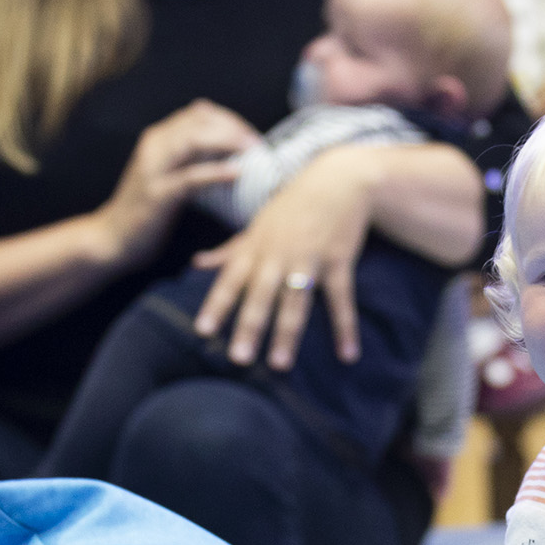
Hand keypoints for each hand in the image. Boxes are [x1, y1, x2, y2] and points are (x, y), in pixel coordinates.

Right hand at [95, 100, 256, 269]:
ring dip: (227, 142)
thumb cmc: (147, 209)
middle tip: (258, 143)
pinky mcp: (157, 194)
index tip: (251, 136)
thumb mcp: (168, 175)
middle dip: (233, 127)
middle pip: (199, 120)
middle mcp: (154, 146)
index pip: (198, 113)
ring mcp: (153, 168)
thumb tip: (227, 148)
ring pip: (193, 140)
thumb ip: (190, 158)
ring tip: (252, 151)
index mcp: (158, 138)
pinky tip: (237, 174)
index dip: (229, 119)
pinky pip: (190, 177)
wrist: (113, 238)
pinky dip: (215, 172)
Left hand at [194, 146, 372, 368]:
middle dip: (249, 326)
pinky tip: (348, 355)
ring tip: (279, 364)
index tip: (202, 331)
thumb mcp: (257, 225)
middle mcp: (278, 254)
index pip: (231, 279)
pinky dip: (345, 327)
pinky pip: (341, 299)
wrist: (338, 179)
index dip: (216, 305)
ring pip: (296, 300)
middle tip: (238, 359)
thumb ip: (230, 249)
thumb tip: (196, 264)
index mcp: (256, 248)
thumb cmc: (293, 205)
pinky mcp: (338, 260)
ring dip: (288, 333)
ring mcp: (309, 257)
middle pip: (261, 295)